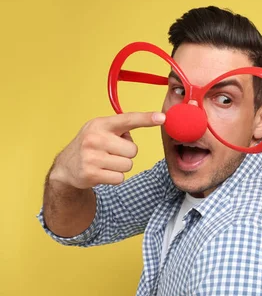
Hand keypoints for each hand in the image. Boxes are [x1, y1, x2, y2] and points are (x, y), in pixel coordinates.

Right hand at [50, 112, 164, 188]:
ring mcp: (91, 156)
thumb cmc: (92, 146)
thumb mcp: (101, 130)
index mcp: (101, 124)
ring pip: (128, 165)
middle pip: (133, 150)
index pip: (128, 119)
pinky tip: (102, 172)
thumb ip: (121, 128)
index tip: (162, 117)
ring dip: (120, 166)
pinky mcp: (91, 173)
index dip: (146, 118)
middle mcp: (95, 138)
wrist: (66, 167)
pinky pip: (120, 178)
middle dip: (126, 154)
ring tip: (105, 162)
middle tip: (111, 153)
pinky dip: (115, 177)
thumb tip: (145, 126)